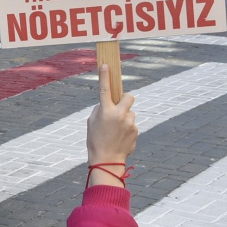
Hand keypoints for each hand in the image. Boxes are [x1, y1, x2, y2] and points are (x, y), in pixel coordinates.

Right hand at [86, 64, 136, 181]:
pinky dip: (127, 128)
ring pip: (130, 112)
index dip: (105, 76)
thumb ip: (100, 110)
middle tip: (120, 107)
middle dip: (126, 99)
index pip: (105, 89)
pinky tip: (120, 138)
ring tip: (116, 131)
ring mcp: (129, 123)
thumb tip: (108, 104)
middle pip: (129, 96)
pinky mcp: (135, 131)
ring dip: (125, 117)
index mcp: (105, 111)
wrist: (107, 161)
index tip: (106, 65)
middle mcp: (119, 114)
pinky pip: (132, 124)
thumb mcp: (91, 123)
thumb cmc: (95, 141)